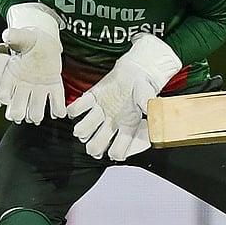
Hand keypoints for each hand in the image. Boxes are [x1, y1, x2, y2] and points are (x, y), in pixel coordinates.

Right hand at [0, 2, 65, 124]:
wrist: (44, 43)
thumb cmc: (29, 40)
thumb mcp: (22, 37)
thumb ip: (14, 37)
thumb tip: (6, 35)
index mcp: (11, 76)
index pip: (2, 94)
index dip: (4, 98)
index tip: (6, 97)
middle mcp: (22, 87)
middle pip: (16, 109)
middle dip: (19, 113)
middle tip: (24, 114)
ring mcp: (38, 90)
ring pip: (35, 111)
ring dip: (37, 114)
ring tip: (40, 113)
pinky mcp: (54, 89)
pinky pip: (56, 104)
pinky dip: (57, 110)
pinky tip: (58, 110)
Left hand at [66, 32, 181, 160]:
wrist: (136, 71)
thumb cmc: (144, 86)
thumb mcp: (148, 98)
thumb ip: (149, 108)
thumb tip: (152, 117)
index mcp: (127, 127)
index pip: (120, 149)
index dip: (115, 153)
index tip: (112, 152)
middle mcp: (112, 123)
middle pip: (98, 144)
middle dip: (93, 146)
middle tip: (90, 144)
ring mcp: (100, 112)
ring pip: (84, 129)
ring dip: (82, 129)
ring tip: (81, 127)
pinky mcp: (91, 99)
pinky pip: (77, 108)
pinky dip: (73, 110)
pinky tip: (76, 110)